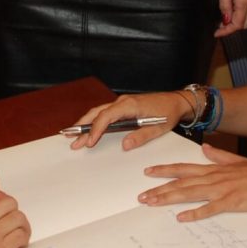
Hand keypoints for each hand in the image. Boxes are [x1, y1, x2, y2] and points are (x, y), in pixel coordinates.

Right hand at [67, 90, 195, 149]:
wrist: (176, 102)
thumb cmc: (168, 113)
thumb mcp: (158, 128)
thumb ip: (141, 136)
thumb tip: (124, 145)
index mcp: (129, 105)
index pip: (106, 116)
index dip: (96, 129)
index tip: (89, 141)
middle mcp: (122, 102)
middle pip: (97, 112)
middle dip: (82, 125)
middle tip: (70, 137)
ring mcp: (121, 104)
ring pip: (98, 112)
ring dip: (86, 123)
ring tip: (73, 136)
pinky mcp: (123, 107)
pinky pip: (104, 113)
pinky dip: (94, 121)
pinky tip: (88, 130)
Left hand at [140, 144, 246, 221]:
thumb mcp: (237, 161)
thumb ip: (219, 156)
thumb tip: (204, 149)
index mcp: (214, 169)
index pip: (184, 168)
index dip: (164, 170)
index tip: (147, 172)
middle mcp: (214, 178)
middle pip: (181, 182)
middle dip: (159, 188)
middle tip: (141, 196)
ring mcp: (222, 190)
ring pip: (190, 193)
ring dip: (169, 198)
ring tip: (152, 203)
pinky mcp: (231, 202)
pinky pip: (210, 208)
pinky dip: (195, 213)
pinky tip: (182, 217)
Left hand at [214, 0, 246, 36]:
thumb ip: (225, 4)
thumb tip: (225, 19)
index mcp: (244, 0)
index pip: (238, 24)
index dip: (227, 31)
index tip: (217, 33)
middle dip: (234, 27)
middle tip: (220, 26)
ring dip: (239, 19)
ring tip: (225, 18)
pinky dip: (244, 12)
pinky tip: (234, 7)